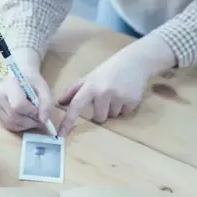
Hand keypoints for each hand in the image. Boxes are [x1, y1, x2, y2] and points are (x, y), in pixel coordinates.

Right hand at [0, 48, 53, 132]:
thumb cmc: (32, 82)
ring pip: (9, 123)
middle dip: (29, 122)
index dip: (31, 112)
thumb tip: (43, 120)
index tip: (39, 110)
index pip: (18, 105)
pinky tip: (25, 121)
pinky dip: (19, 127)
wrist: (20, 77)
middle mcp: (0, 96)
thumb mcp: (44, 88)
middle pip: (13, 117)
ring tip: (33, 120)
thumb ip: (47, 103)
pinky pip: (6, 125)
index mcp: (11, 86)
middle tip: (39, 119)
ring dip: (25, 126)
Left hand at [57, 34, 175, 135]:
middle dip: (102, 111)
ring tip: (117, 94)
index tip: (61, 135)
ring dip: (113, 109)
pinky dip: (125, 108)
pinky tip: (126, 94)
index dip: (67, 121)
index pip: (75, 106)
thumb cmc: (109, 70)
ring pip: (112, 117)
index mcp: (90, 86)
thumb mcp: (90, 76)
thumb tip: (60, 102)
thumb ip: (74, 90)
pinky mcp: (132, 101)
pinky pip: (125, 114)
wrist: (135, 61)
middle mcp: (103, 92)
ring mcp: (119, 97)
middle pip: (99, 118)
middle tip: (106, 97)